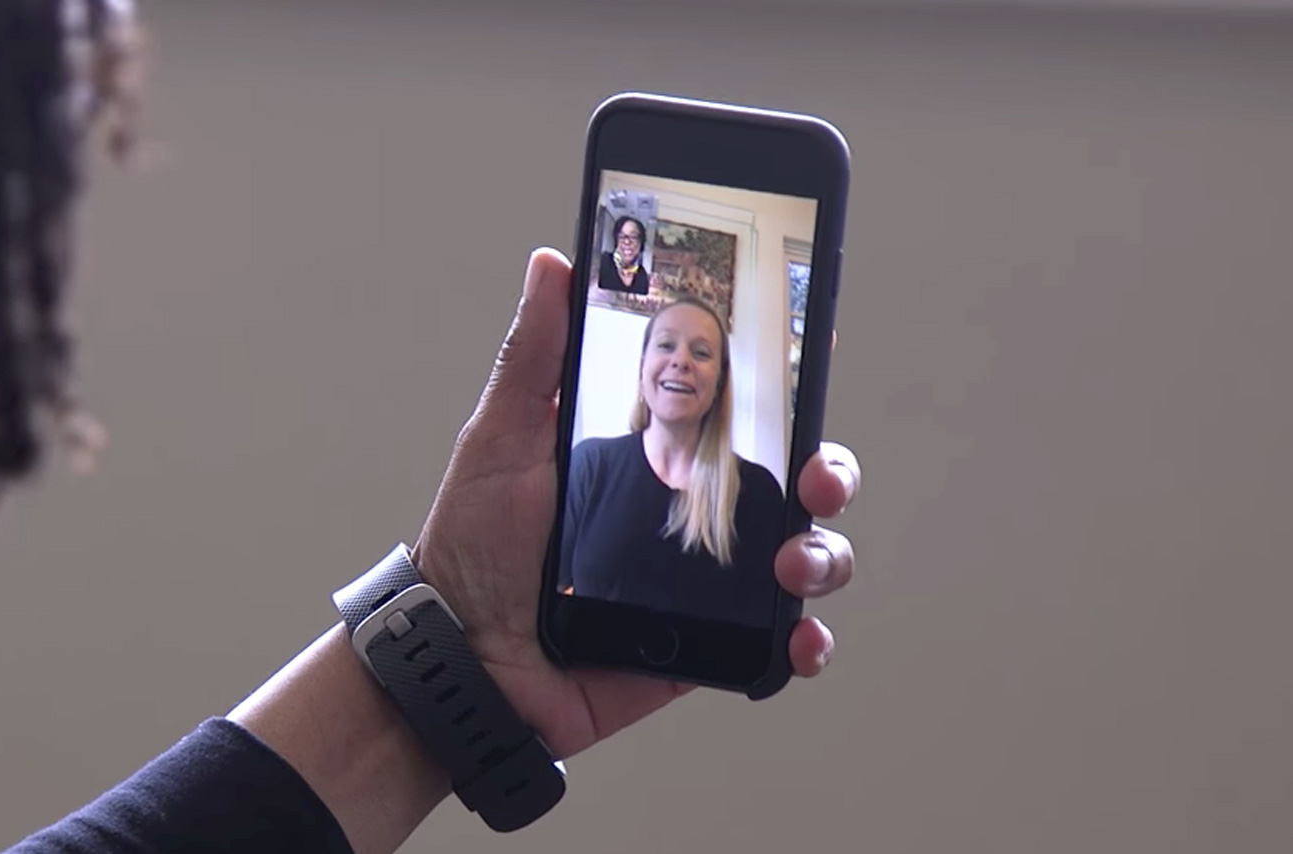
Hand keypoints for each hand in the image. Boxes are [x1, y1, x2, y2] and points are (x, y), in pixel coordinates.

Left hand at [412, 248, 860, 759]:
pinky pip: (780, 643)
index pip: (737, 414)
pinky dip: (807, 639)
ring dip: (824, 555)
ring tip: (791, 567)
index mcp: (651, 458)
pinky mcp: (705, 646)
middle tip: (816, 478)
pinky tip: (799, 634)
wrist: (462, 655)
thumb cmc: (473, 545)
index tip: (819, 356)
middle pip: (795, 482)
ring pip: (804, 557)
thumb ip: (534, 355)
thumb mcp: (501, 438)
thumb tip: (550, 262)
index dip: (789, 390)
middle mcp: (687, 514)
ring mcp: (703, 584)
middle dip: (830, 473)